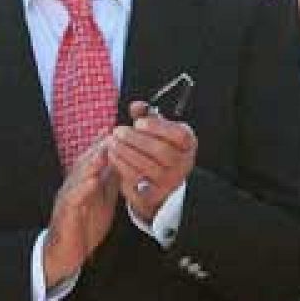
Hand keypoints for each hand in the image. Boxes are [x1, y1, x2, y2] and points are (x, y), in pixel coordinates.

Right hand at [41, 138, 119, 288]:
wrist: (66, 253)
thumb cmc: (84, 226)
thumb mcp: (103, 200)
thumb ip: (110, 182)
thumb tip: (123, 164)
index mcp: (84, 182)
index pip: (94, 159)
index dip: (104, 144)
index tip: (119, 131)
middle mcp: (74, 186)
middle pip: (85, 162)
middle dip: (98, 147)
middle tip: (113, 134)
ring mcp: (68, 198)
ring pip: (78, 176)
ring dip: (91, 163)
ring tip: (103, 152)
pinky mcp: (66, 212)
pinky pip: (74, 198)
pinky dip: (83, 188)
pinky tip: (93, 181)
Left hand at [109, 101, 196, 224]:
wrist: (161, 181)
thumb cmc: (158, 149)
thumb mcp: (158, 130)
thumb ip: (147, 115)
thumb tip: (136, 106)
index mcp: (187, 145)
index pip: (178, 135)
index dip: (158, 127)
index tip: (138, 122)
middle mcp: (183, 164)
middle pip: (161, 151)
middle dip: (136, 139)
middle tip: (118, 131)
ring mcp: (170, 181)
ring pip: (147, 167)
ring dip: (126, 152)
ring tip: (112, 142)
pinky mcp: (154, 194)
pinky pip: (136, 180)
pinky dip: (122, 167)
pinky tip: (112, 156)